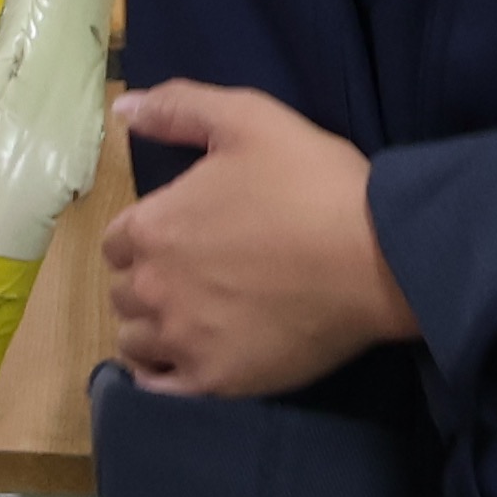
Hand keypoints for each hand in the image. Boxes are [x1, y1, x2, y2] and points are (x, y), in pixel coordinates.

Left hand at [105, 82, 417, 397]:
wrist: (378, 257)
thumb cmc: (313, 183)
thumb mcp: (246, 119)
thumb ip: (177, 108)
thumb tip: (122, 109)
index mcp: (154, 227)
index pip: (117, 242)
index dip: (147, 238)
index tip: (182, 237)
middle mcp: (155, 288)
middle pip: (124, 291)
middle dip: (150, 281)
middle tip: (195, 277)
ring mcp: (184, 340)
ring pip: (137, 340)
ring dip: (153, 328)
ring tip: (193, 319)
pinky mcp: (217, 381)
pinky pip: (159, 388)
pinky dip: (162, 376)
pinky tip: (186, 361)